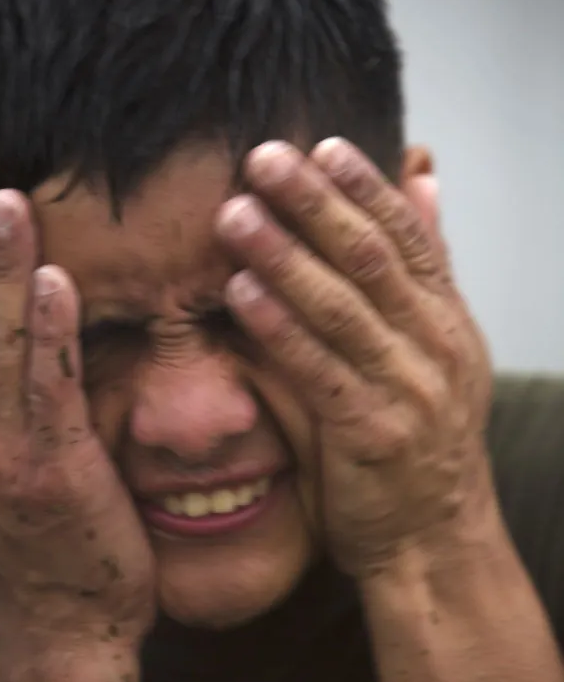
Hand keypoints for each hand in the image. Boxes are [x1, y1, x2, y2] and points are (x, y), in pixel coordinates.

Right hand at [0, 151, 154, 642]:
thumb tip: (0, 338)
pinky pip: (49, 387)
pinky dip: (50, 329)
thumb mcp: (2, 461)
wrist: (65, 626)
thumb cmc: (48, 540)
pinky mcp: (51, 471)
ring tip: (7, 197)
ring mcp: (0, 451)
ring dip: (2, 264)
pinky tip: (55, 278)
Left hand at [217, 139, 492, 575]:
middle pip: (371, 258)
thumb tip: (422, 177)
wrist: (435, 537)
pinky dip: (280, 327)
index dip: (363, 186)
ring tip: (235, 213)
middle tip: (262, 158)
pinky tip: (240, 292)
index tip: (319, 143)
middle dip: (315, 203)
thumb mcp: (437, 346)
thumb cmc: (421, 436)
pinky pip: (320, 370)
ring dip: (285, 255)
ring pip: (343, 308)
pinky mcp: (374, 435)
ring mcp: (410, 390)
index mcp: (447, 317)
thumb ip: (423, 266)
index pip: (408, 235)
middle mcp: (437, 345)